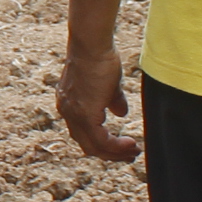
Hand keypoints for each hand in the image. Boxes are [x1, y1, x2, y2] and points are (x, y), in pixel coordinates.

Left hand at [57, 45, 141, 162]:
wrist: (92, 46)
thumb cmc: (100, 59)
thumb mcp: (107, 85)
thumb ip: (112, 100)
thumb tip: (120, 114)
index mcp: (70, 105)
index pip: (84, 134)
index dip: (103, 144)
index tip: (122, 147)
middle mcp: (67, 112)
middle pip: (87, 145)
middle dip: (110, 154)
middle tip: (130, 155)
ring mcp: (74, 114)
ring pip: (93, 146)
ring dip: (115, 153)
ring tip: (134, 152)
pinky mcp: (84, 113)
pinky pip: (100, 140)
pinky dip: (115, 146)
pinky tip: (130, 145)